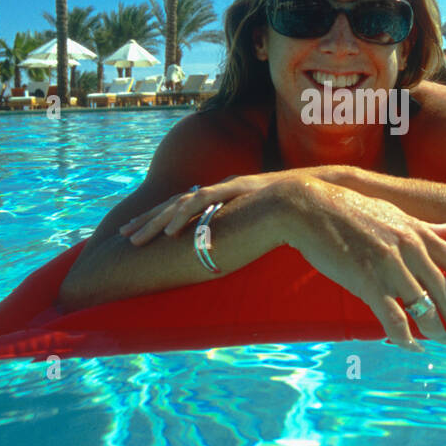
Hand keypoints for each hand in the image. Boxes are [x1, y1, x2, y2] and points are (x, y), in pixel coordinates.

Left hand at [118, 167, 346, 245]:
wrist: (321, 193)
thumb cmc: (301, 216)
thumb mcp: (269, 229)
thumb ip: (252, 238)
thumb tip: (244, 258)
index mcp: (229, 197)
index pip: (188, 207)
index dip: (164, 220)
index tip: (143, 235)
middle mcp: (224, 188)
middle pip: (177, 203)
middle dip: (148, 219)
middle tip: (124, 235)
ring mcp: (229, 187)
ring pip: (182, 202)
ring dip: (157, 220)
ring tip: (136, 238)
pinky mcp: (236, 190)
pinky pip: (202, 202)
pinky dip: (182, 215)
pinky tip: (167, 229)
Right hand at [276, 178, 445, 350]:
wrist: (309, 208)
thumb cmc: (349, 209)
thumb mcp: (393, 212)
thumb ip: (423, 225)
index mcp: (419, 233)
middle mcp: (410, 250)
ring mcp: (389, 267)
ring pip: (425, 310)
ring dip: (438, 332)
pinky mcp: (366, 283)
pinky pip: (394, 319)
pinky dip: (406, 337)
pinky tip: (412, 345)